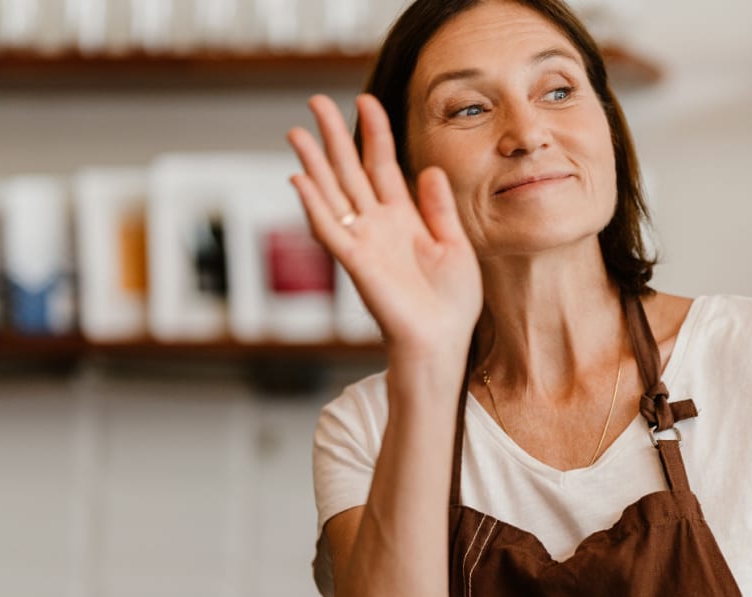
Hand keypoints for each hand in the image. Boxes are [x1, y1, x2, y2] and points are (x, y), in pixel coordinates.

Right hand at [287, 94, 482, 364]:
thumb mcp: (455, 246)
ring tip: (296, 132)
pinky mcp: (355, 263)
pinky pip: (329, 229)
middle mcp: (378, 225)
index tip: (366, 99)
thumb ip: (439, 208)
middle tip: (315, 102)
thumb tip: (430, 169)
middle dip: (334, 136)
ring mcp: (363, 242)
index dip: (375, 133)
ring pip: (332, 194)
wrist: (442, 341)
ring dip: (313, 164)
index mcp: (404, 218)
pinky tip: (300, 179)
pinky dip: (313, 204)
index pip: (383, 165)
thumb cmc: (452, 303)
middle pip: (349, 172)